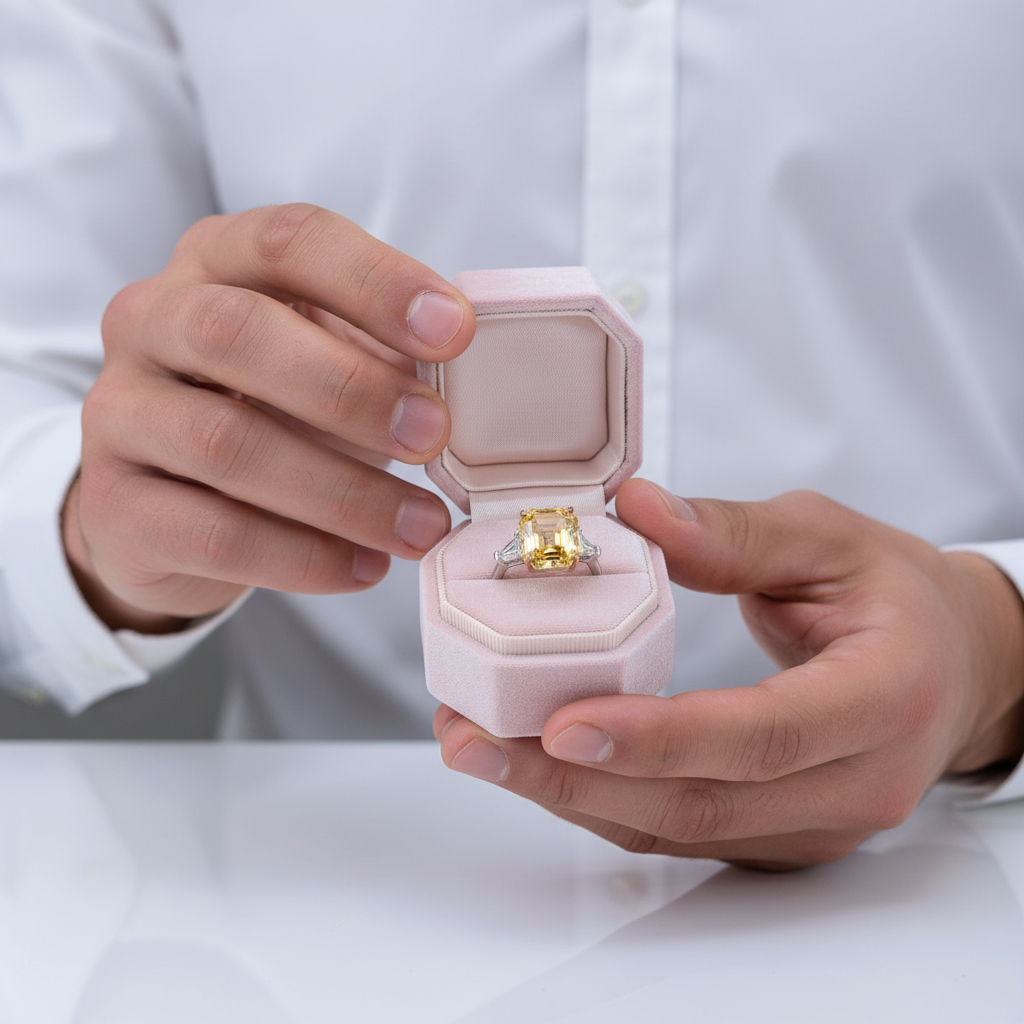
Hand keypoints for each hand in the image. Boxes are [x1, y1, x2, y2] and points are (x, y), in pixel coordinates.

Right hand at [63, 204, 473, 631]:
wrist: (167, 506)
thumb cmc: (270, 413)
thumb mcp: (325, 362)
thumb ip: (381, 355)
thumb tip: (465, 383)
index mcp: (214, 263)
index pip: (288, 241)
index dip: (375, 282)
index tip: (455, 331)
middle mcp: (150, 322)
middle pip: (236, 333)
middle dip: (350, 387)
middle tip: (432, 435)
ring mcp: (119, 413)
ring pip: (226, 444)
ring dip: (345, 492)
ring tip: (422, 526)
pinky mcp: (116, 505)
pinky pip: (215, 534)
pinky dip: (304, 556)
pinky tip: (365, 566)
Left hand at [436, 483, 1023, 869]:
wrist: (954, 665)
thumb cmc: (897, 596)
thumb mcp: (828, 537)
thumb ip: (732, 532)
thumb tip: (633, 511)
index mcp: (882, 697)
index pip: (765, 734)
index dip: (660, 736)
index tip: (561, 721)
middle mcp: (856, 781)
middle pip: (701, 804)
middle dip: (574, 778)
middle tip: (474, 740)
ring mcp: (816, 824)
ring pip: (677, 831)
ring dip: (569, 795)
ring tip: (480, 748)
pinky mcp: (781, 835)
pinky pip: (680, 834)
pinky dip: (603, 803)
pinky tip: (538, 766)